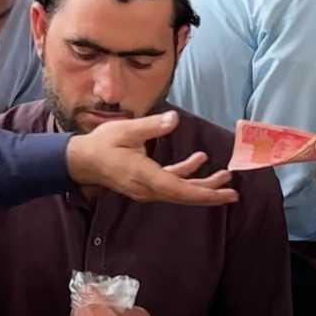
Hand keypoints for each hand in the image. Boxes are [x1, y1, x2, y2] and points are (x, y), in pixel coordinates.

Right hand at [65, 112, 237, 206]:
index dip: (205, 193)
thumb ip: (151, 126)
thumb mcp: (126, 130)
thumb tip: (174, 120)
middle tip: (234, 192)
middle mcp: (148, 188)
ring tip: (224, 176)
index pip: (179, 189)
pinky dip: (185, 174)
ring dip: (201, 184)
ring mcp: (147, 188)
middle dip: (210, 193)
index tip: (226, 193)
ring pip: (179, 190)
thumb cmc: (102, 144)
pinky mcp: (146, 184)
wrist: (82, 161)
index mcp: (145, 177)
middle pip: (184, 195)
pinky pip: (170, 183)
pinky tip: (198, 160)